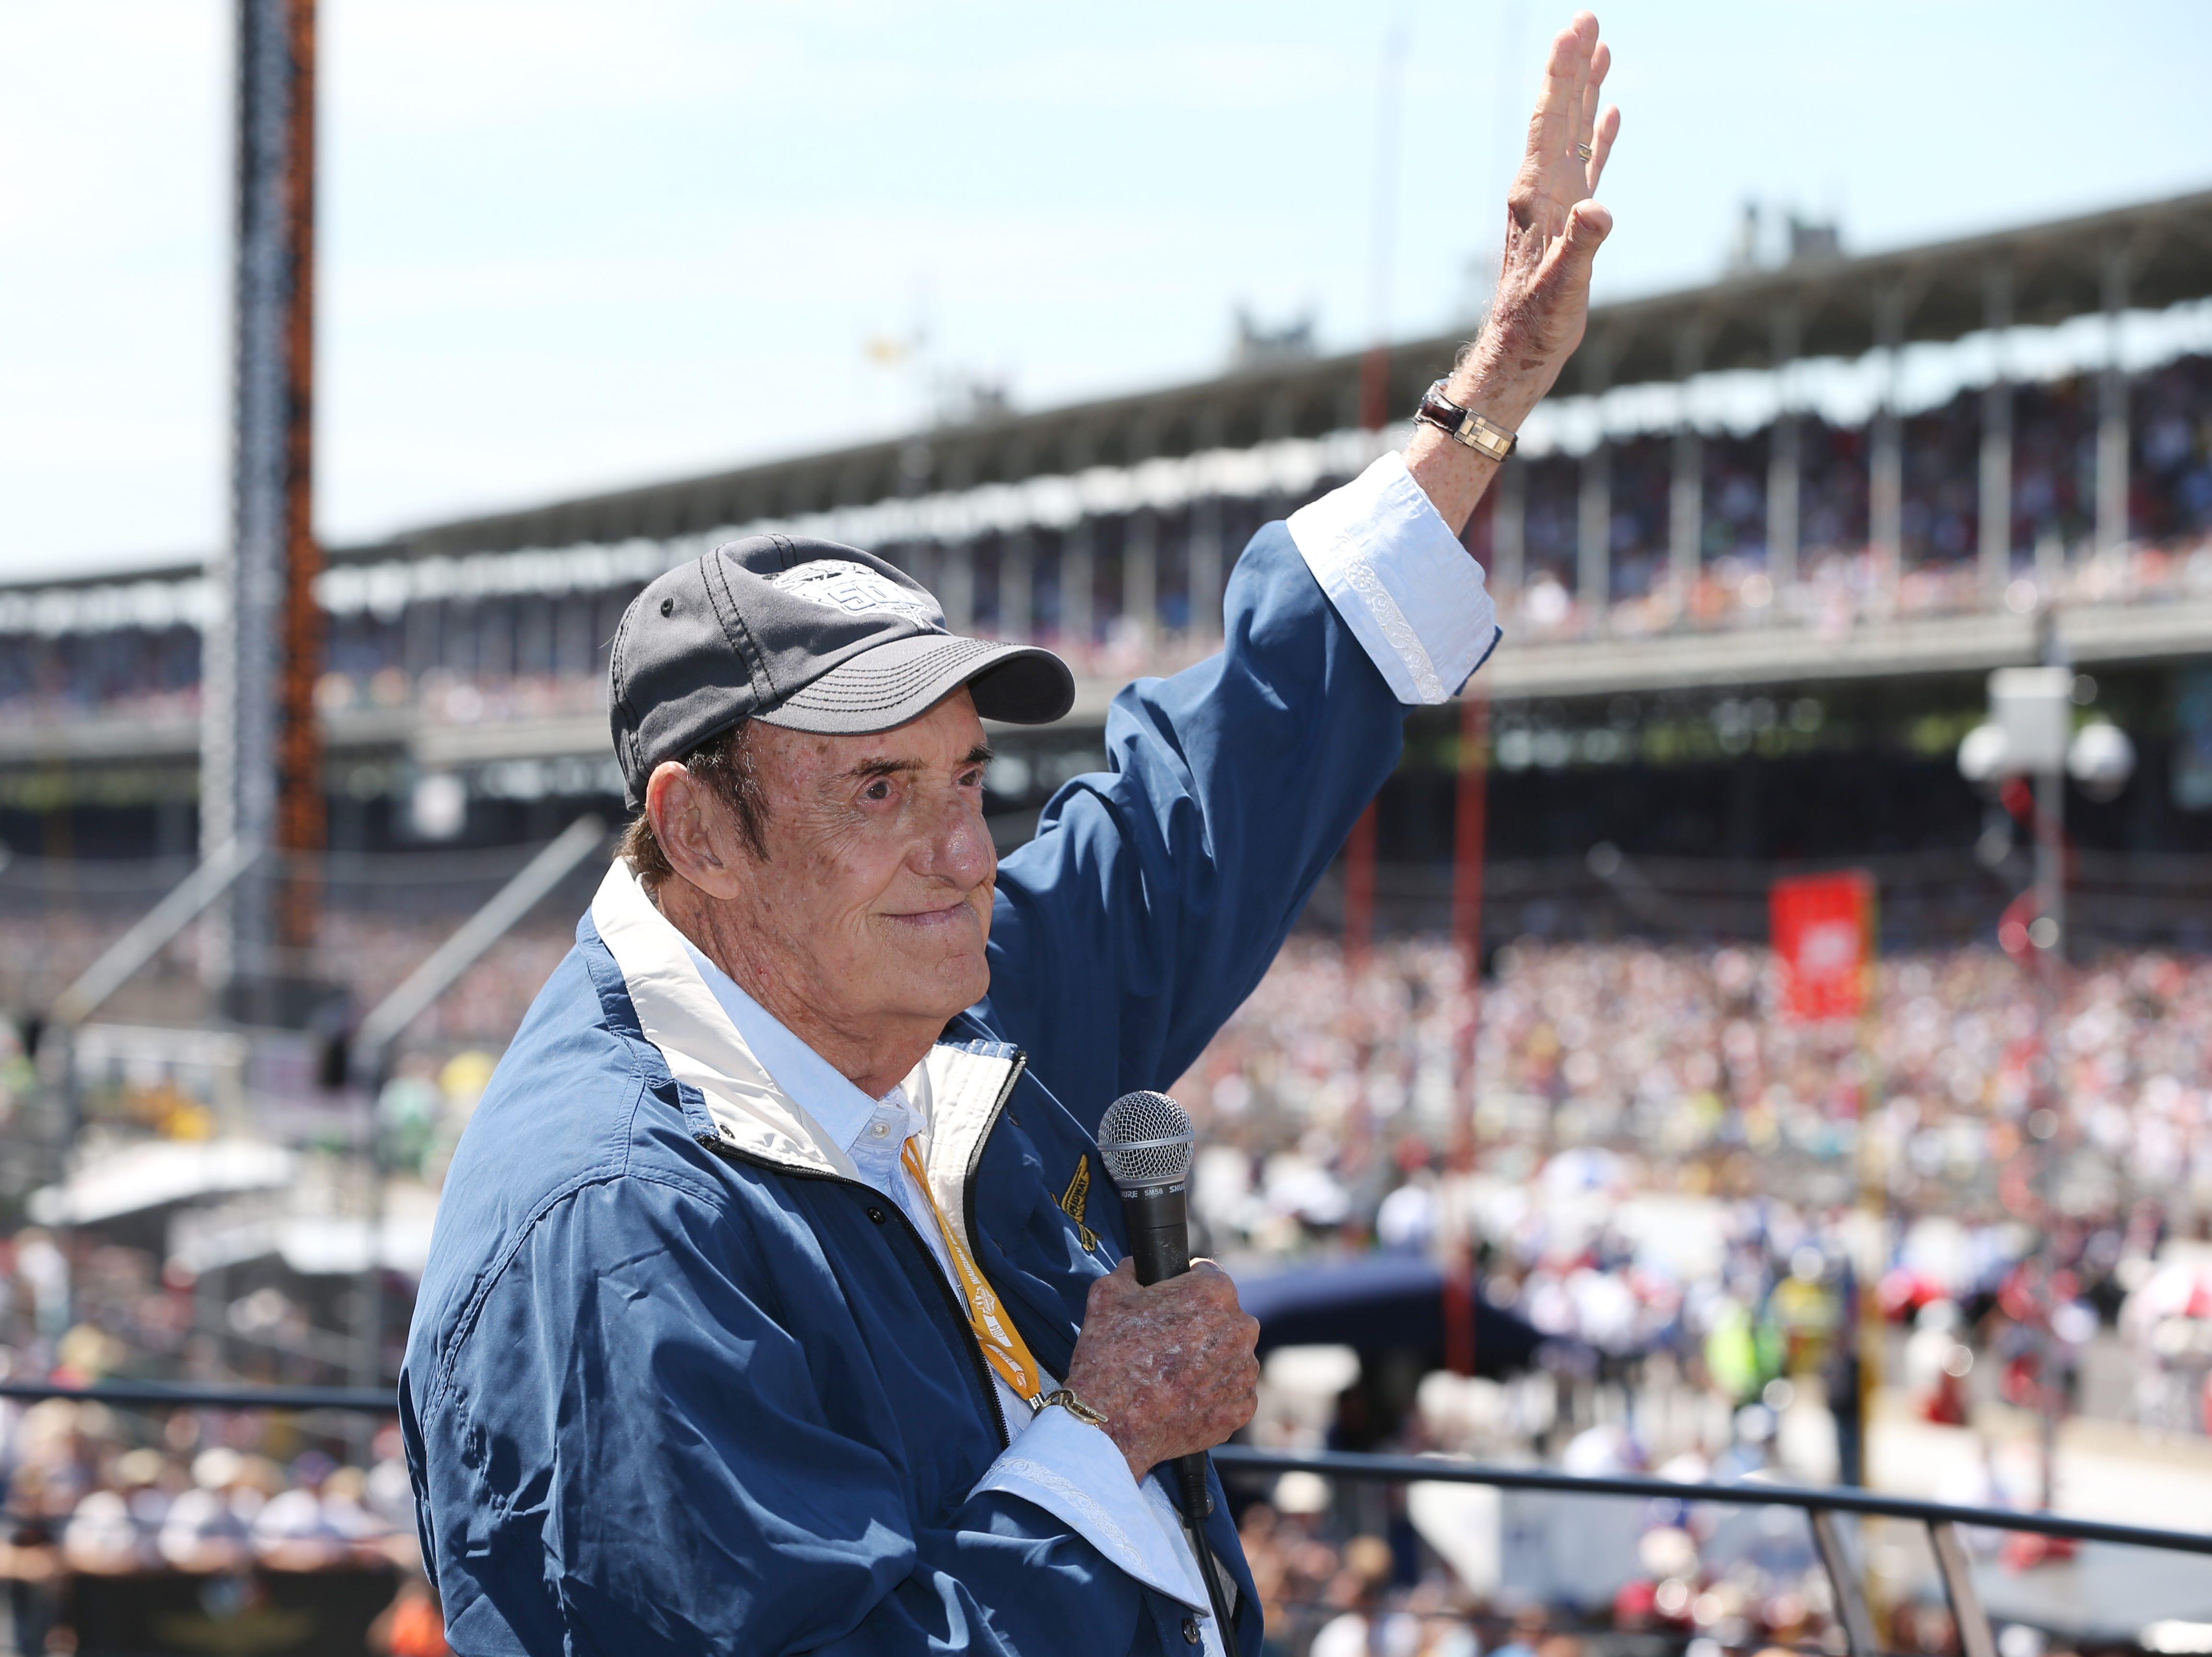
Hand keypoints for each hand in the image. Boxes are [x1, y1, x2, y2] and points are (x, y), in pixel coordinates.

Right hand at [1061, 1258, 1259, 1483]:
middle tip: (1166, 1343)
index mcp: (1214, 1292)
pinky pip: (1232, 1392)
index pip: (1207, 1277)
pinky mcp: (1241, 1409)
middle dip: (1200, 1325)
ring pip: (1229, 1355)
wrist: (1109, 1426)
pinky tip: (1182, 1398)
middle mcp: (1240, 1329)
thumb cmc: (1108, 1358)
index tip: (1170, 1303)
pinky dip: (1212, 1395)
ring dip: (1208, 1360)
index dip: (1184, 1286)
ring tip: (1171, 1375)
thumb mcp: (1107, 1294)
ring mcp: (1244, 1372)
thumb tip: (1136, 1266)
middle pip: (1223, 1317)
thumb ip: (1130, 1270)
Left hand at [1408, 11, 1619, 531]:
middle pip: (1559, 116)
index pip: (1552, 122)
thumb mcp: (1562, 292)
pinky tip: (1610, 116)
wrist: (1515, 360)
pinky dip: (1598, 137)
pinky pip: (1587, 167)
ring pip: (1573, 135)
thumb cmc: (1536, 332)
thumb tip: (1600, 208)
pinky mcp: (1567, 225)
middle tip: (1587, 18)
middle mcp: (1542, 193)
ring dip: (1585, 93)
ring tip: (1601, 51)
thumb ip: (1582, 248)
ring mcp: (1555, 206)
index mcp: (1539, 199)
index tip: (1576, 28)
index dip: (1563, 73)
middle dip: (1571, 67)